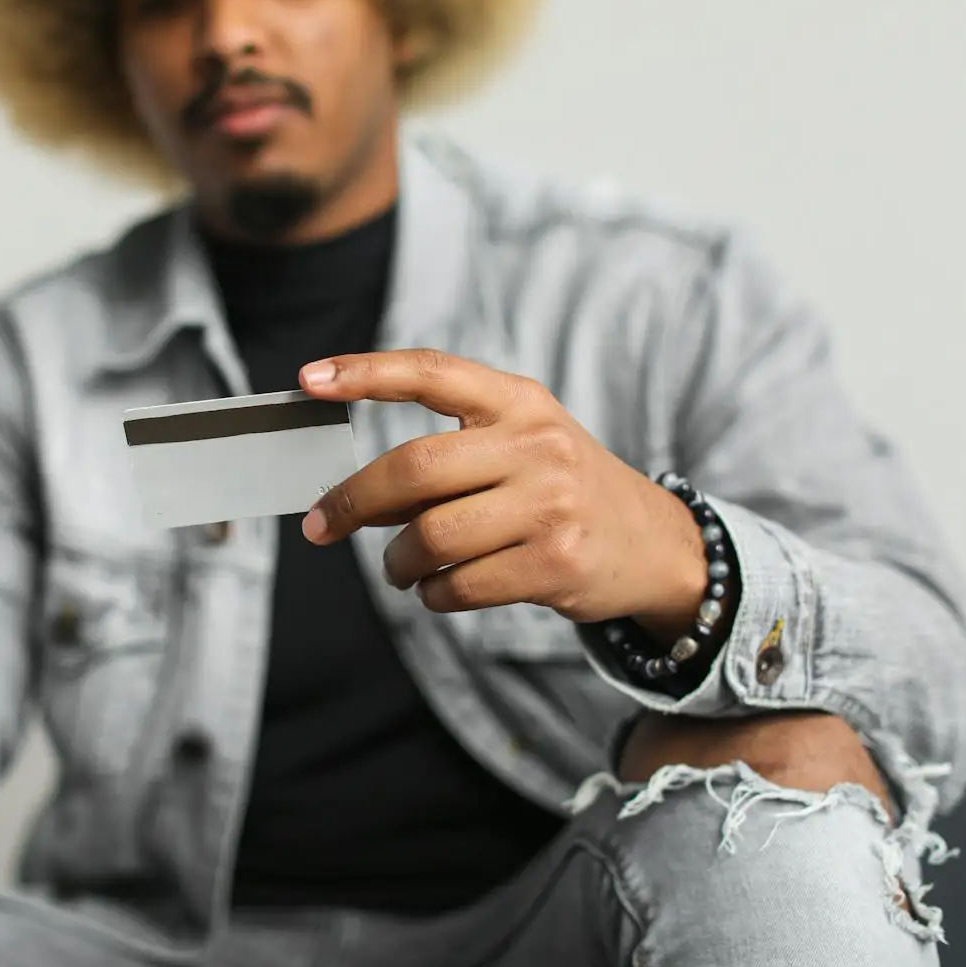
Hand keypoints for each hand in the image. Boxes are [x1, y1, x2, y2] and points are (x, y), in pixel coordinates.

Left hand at [298, 349, 713, 637]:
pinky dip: (433, 594)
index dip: (367, 372)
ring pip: (430, 536)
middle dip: (352, 502)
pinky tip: (440, 588)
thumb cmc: (562, 491)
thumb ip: (447, 456)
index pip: (432, 372)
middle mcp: (537, 444)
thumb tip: (351, 494)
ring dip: (396, 562)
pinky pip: (460, 585)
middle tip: (321, 525)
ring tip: (400, 568)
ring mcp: (550, 504)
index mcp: (519, 401)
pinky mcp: (556, 563)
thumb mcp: (521, 446)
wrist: (655, 545)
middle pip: (414, 468)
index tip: (310, 380)